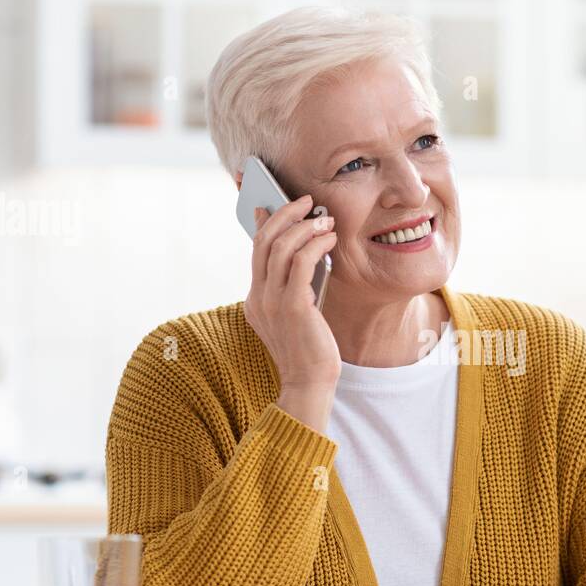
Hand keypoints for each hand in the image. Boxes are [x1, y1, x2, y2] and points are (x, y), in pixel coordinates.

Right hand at [244, 195, 340, 393]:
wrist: (309, 383)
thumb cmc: (310, 349)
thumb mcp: (296, 314)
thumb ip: (293, 288)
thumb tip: (303, 255)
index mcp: (255, 299)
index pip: (255, 251)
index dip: (264, 223)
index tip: (273, 204)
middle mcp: (258, 298)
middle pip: (264, 241)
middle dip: (285, 214)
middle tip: (306, 202)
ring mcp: (272, 302)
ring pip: (281, 247)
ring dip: (305, 226)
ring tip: (325, 220)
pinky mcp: (293, 306)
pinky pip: (302, 262)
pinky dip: (316, 244)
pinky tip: (330, 240)